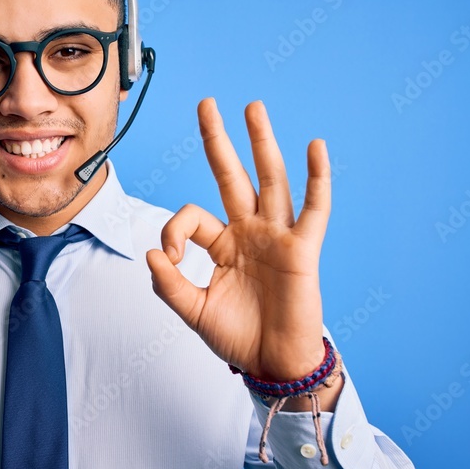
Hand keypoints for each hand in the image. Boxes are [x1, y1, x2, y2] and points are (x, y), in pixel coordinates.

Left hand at [147, 99, 329, 382]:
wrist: (272, 364)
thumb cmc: (237, 337)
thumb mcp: (192, 310)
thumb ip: (168, 283)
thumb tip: (152, 252)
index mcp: (222, 244)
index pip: (192, 216)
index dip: (173, 230)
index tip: (169, 258)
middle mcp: (249, 232)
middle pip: (232, 176)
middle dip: (219, 141)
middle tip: (207, 104)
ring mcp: (277, 237)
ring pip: (270, 180)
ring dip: (262, 143)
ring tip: (253, 108)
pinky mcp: (302, 250)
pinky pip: (314, 210)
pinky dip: (317, 179)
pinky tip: (315, 147)